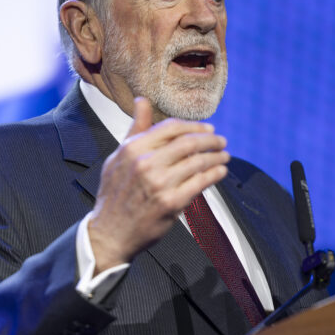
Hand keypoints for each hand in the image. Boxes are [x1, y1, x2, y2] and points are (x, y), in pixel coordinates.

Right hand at [87, 97, 229, 273]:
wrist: (109, 233)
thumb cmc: (115, 195)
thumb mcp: (118, 157)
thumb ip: (136, 129)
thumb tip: (142, 101)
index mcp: (132, 149)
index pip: (171, 127)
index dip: (194, 126)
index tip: (208, 128)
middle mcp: (145, 163)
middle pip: (188, 142)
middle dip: (210, 139)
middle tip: (221, 141)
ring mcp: (159, 183)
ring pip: (198, 162)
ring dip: (216, 157)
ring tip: (224, 156)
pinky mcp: (171, 203)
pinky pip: (200, 183)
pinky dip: (214, 174)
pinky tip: (220, 172)